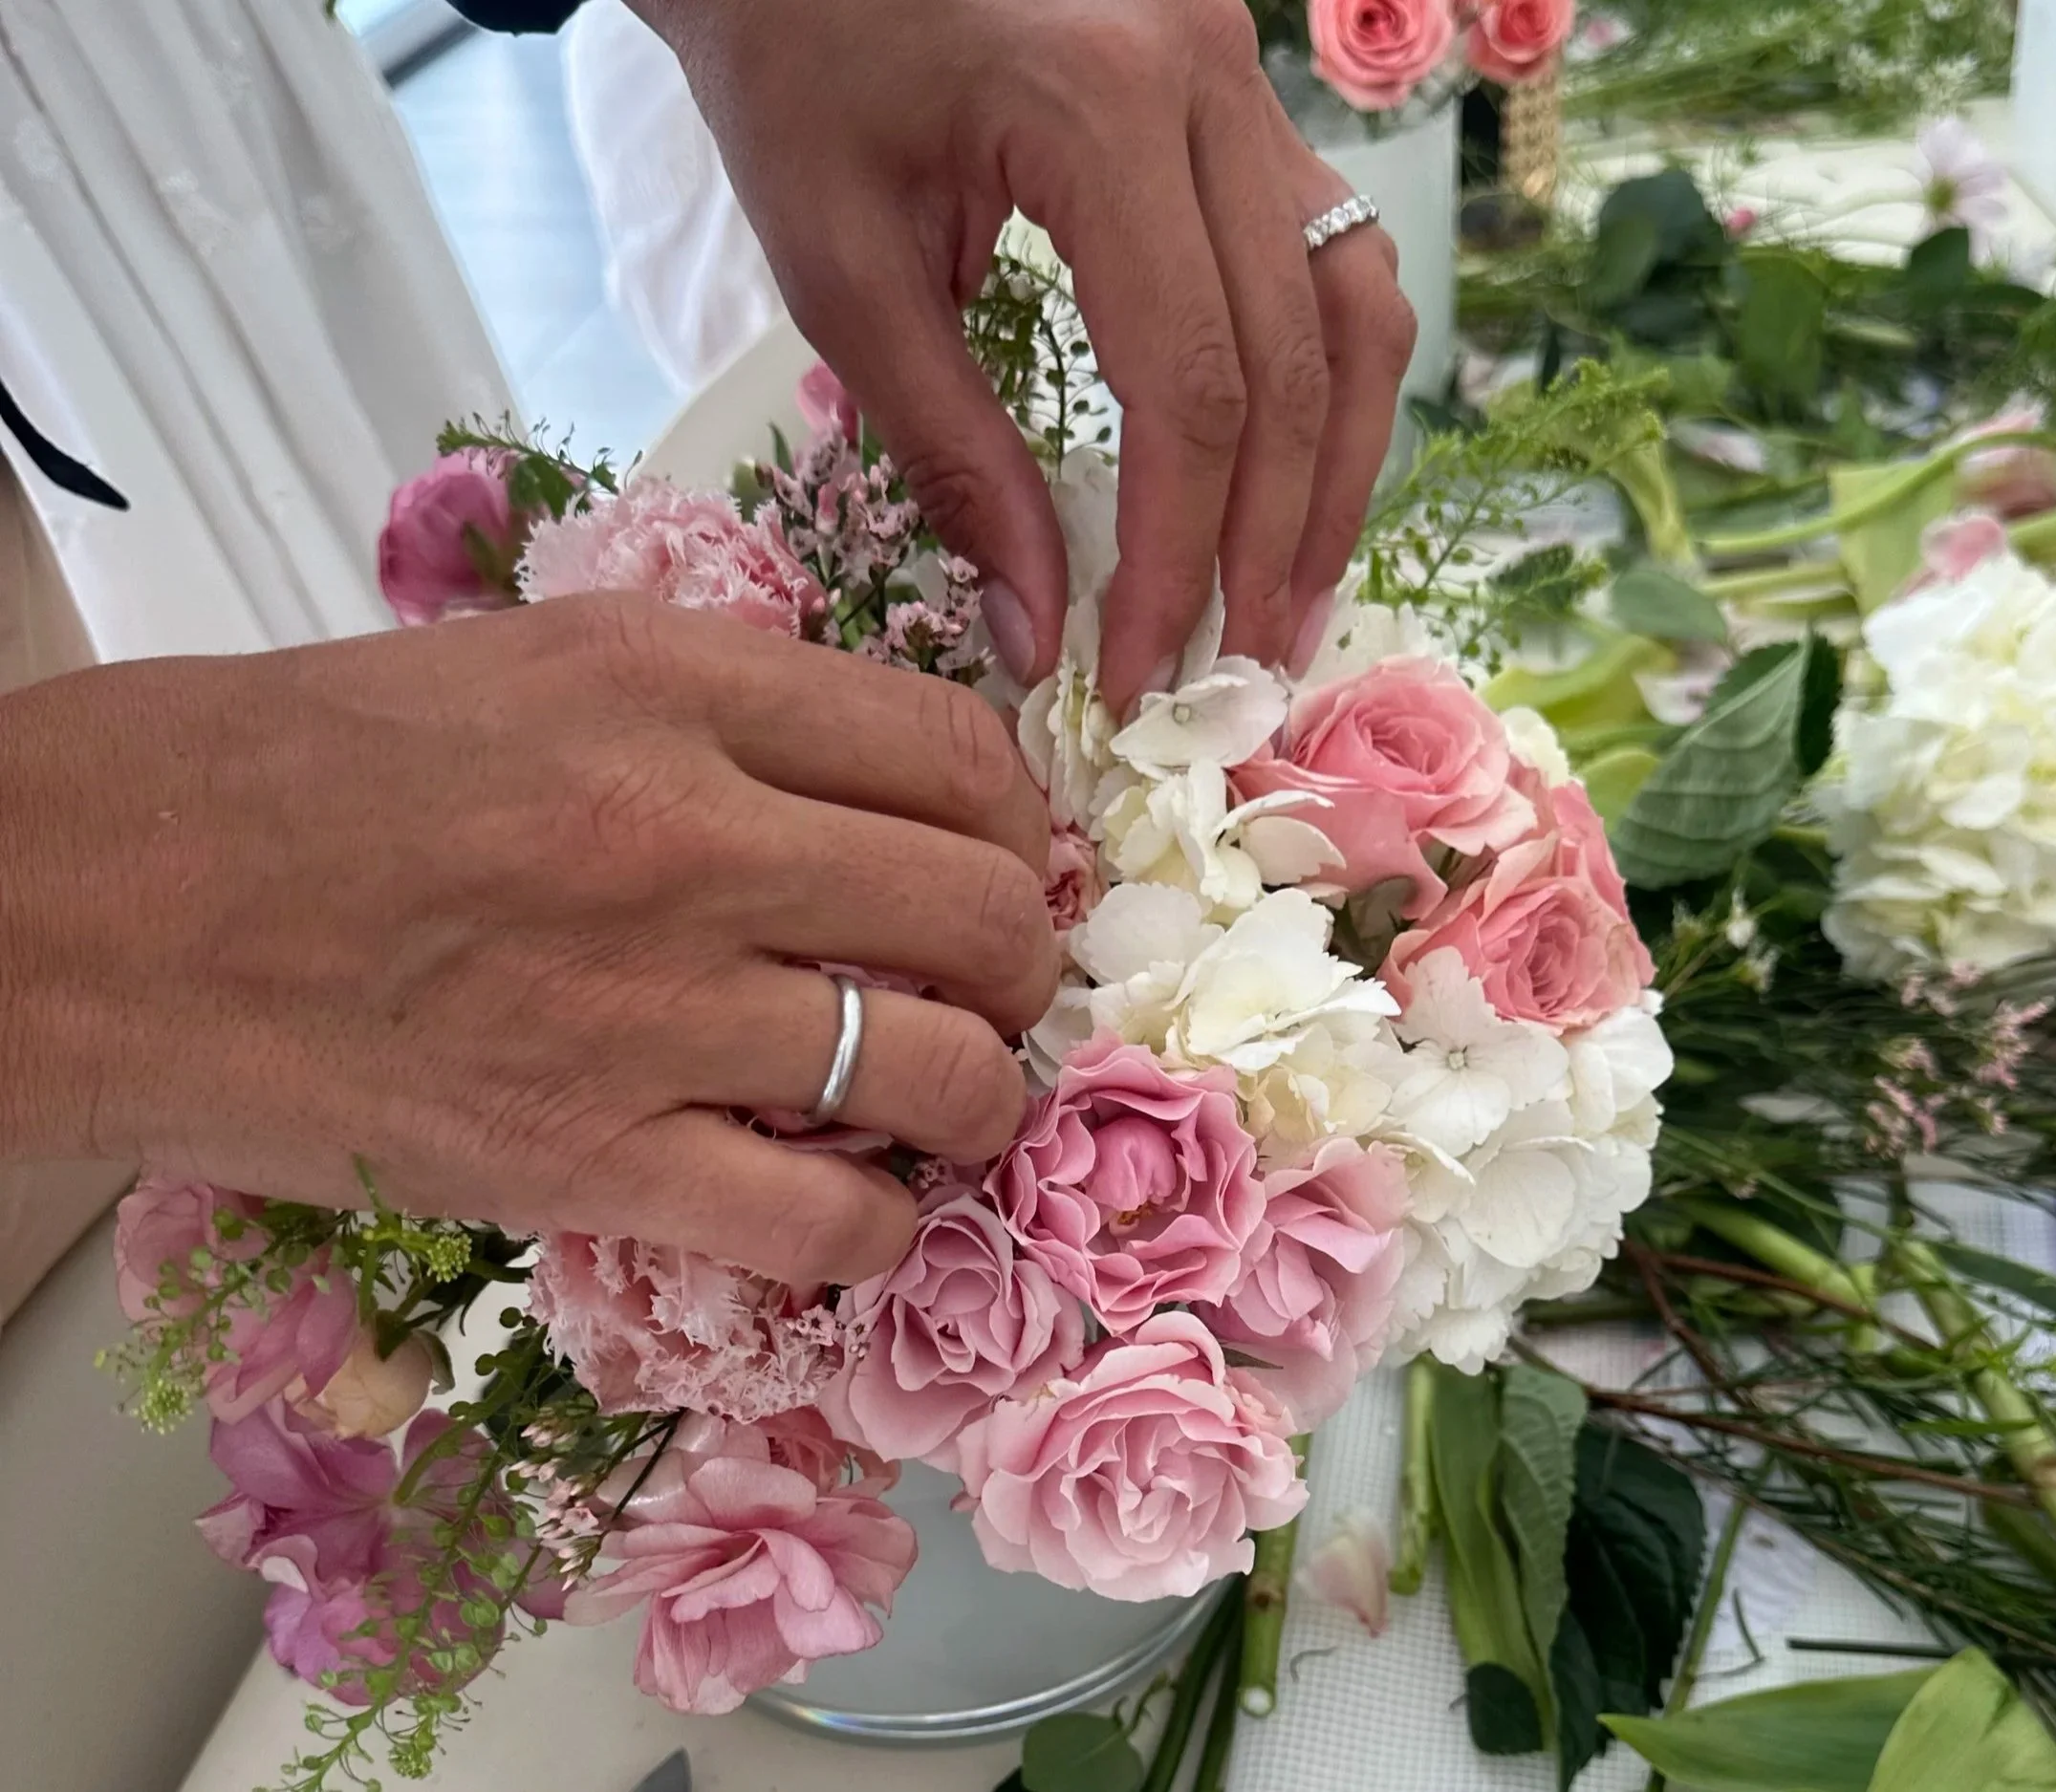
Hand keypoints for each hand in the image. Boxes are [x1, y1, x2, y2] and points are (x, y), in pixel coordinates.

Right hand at [0, 596, 1058, 1286]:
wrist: (104, 902)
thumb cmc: (300, 769)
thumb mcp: (536, 666)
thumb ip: (721, 711)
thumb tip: (877, 788)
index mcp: (675, 683)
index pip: (955, 748)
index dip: (1015, 820)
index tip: (1001, 858)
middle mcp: (691, 836)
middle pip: (981, 908)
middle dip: (1018, 958)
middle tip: (989, 982)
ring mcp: (650, 1009)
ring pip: (945, 1071)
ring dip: (981, 1096)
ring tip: (951, 1098)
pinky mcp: (588, 1160)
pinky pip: (827, 1223)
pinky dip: (877, 1225)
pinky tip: (855, 1202)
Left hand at [635, 0, 1416, 707]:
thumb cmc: (796, 75)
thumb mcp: (844, 274)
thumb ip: (952, 456)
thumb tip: (1045, 631)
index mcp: (1102, 105)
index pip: (1192, 386)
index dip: (1184, 554)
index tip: (1144, 672)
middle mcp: (1215, 79)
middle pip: (1299, 361)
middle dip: (1274, 541)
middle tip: (1241, 673)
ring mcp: (1251, 76)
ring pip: (1357, 307)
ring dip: (1338, 471)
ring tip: (1288, 601)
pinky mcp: (1251, 95)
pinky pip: (1333, 257)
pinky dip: (1328, 385)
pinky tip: (1294, 482)